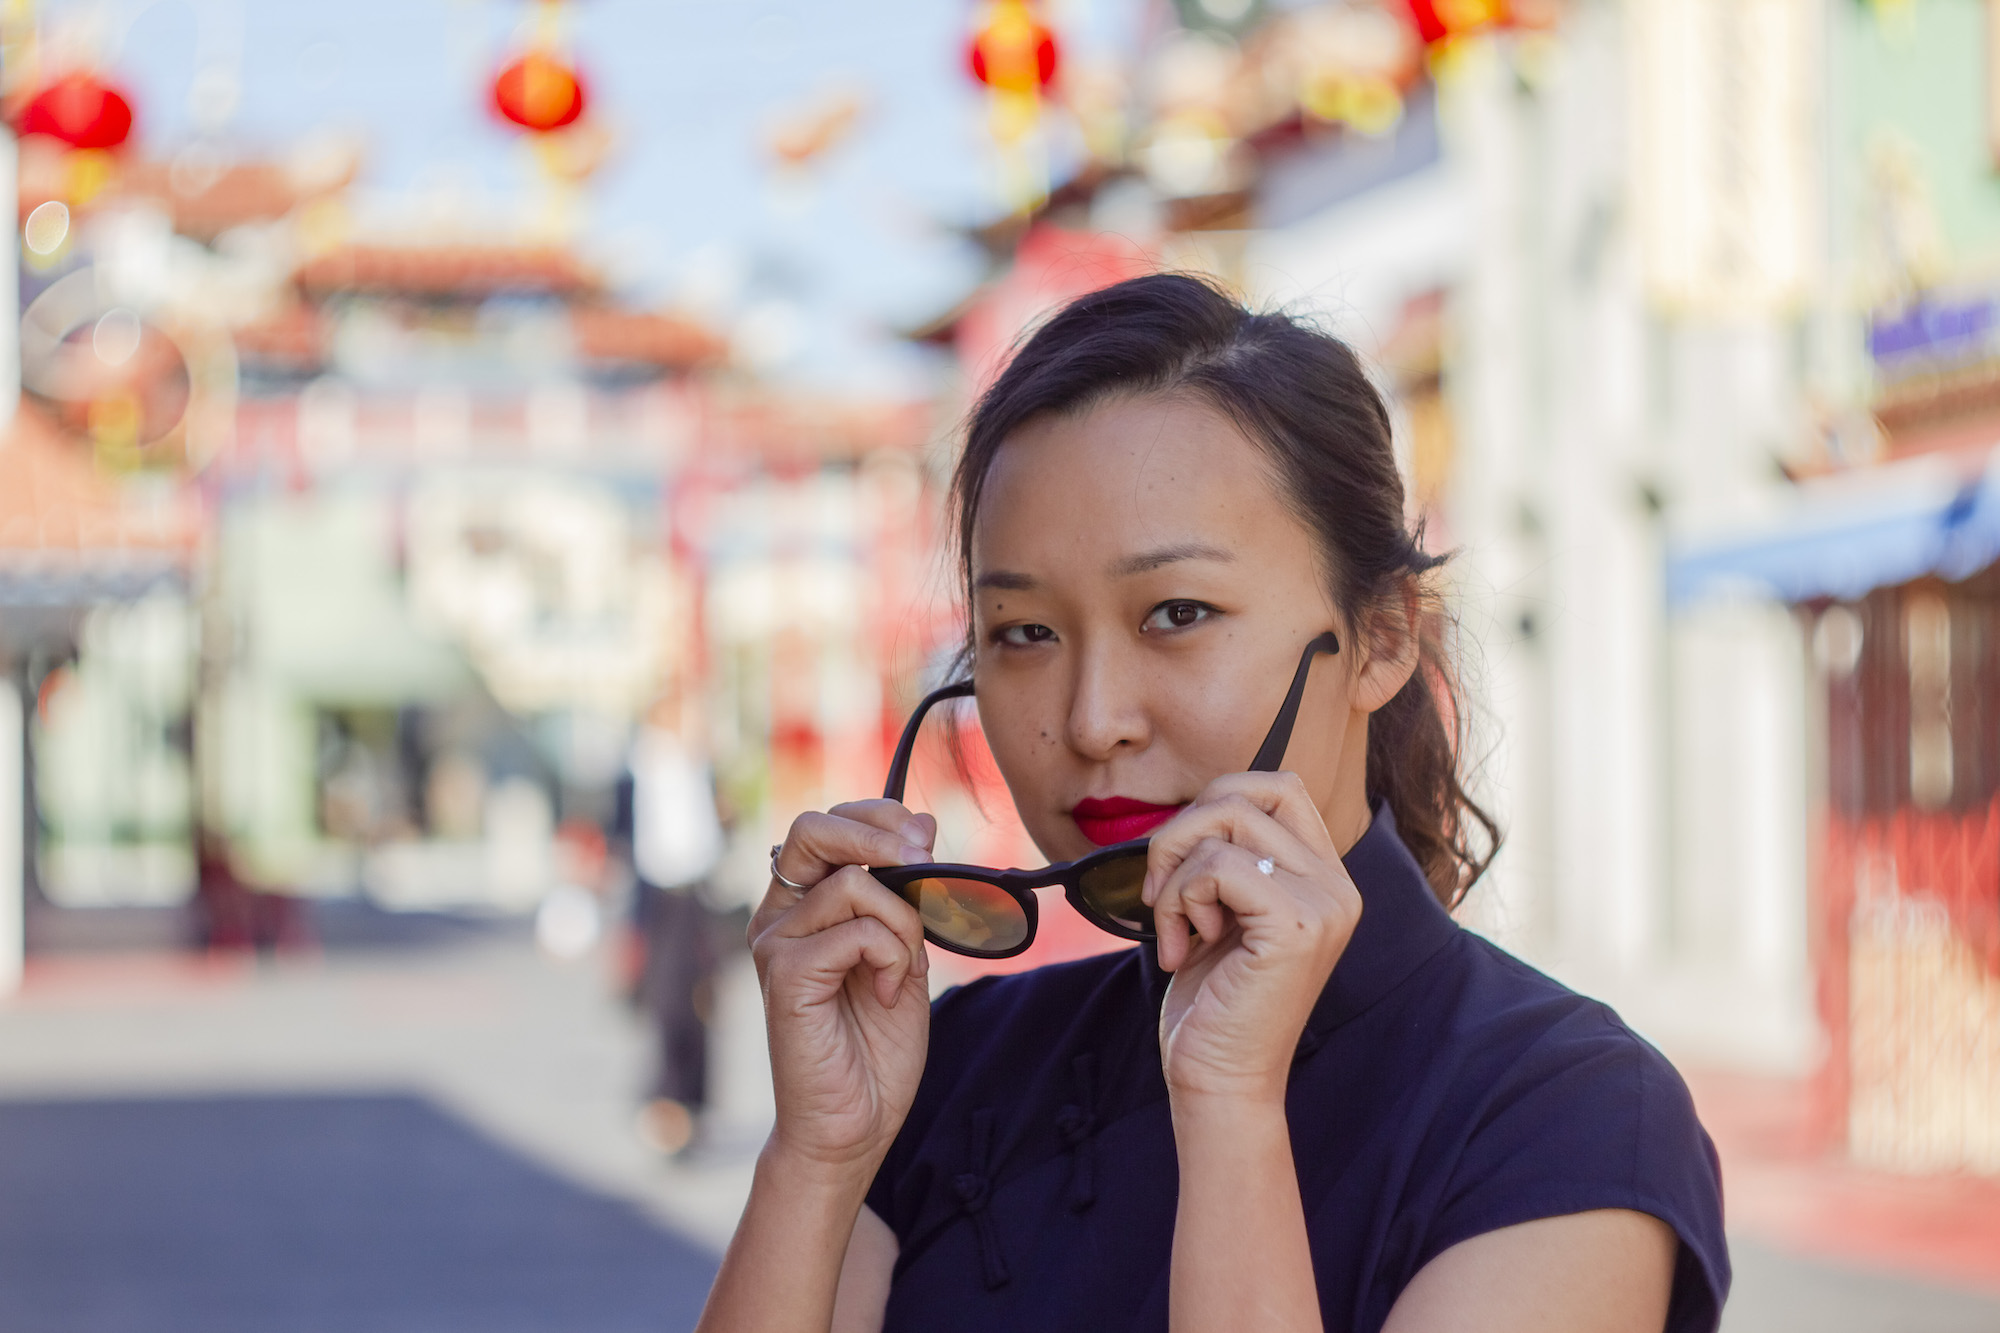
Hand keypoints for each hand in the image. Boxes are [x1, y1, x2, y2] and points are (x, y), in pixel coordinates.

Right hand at [752, 800, 937, 1176]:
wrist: (854, 1125)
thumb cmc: (876, 1047)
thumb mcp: (904, 953)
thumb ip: (906, 894)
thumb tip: (920, 823)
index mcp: (803, 905)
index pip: (829, 826)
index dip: (880, 818)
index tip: (926, 842)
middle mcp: (780, 916)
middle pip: (814, 829)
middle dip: (879, 836)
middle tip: (922, 865)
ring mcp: (776, 943)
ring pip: (852, 883)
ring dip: (902, 921)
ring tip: (904, 970)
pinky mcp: (784, 975)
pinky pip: (855, 930)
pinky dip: (891, 955)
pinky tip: (889, 994)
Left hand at [1141, 772, 1360, 1104]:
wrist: (1219, 1078)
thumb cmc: (1213, 1000)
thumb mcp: (1224, 912)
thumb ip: (1227, 857)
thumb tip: (1194, 808)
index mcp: (1325, 878)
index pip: (1277, 787)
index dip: (1214, 806)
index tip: (1183, 868)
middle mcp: (1337, 885)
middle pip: (1247, 793)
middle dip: (1182, 830)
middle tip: (1161, 891)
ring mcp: (1324, 904)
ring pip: (1224, 823)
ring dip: (1173, 873)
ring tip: (1175, 927)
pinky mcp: (1295, 926)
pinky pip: (1215, 868)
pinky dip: (1178, 901)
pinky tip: (1183, 949)